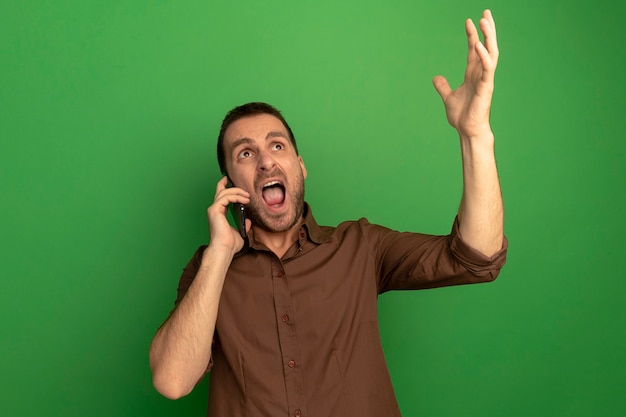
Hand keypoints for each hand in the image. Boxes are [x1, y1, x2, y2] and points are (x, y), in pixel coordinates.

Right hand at [206, 176, 250, 255]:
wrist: (225, 249)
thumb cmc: (230, 244)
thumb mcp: (240, 232)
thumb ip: (244, 225)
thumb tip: (248, 221)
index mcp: (219, 214)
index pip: (221, 197)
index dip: (224, 186)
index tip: (229, 180)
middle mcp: (215, 210)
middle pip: (220, 190)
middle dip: (232, 186)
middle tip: (245, 190)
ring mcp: (213, 209)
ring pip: (224, 192)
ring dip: (237, 192)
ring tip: (248, 197)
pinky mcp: (215, 210)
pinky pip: (226, 197)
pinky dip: (236, 196)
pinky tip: (244, 200)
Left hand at [433, 9, 498, 139]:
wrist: (467, 130)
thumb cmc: (462, 116)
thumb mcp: (448, 97)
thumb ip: (443, 86)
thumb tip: (436, 78)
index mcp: (473, 74)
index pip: (473, 49)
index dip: (472, 35)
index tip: (468, 21)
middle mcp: (481, 74)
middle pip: (486, 46)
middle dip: (487, 29)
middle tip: (486, 12)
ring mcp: (485, 79)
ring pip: (491, 53)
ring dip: (489, 36)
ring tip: (485, 21)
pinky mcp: (486, 87)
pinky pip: (487, 68)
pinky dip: (483, 56)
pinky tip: (479, 44)